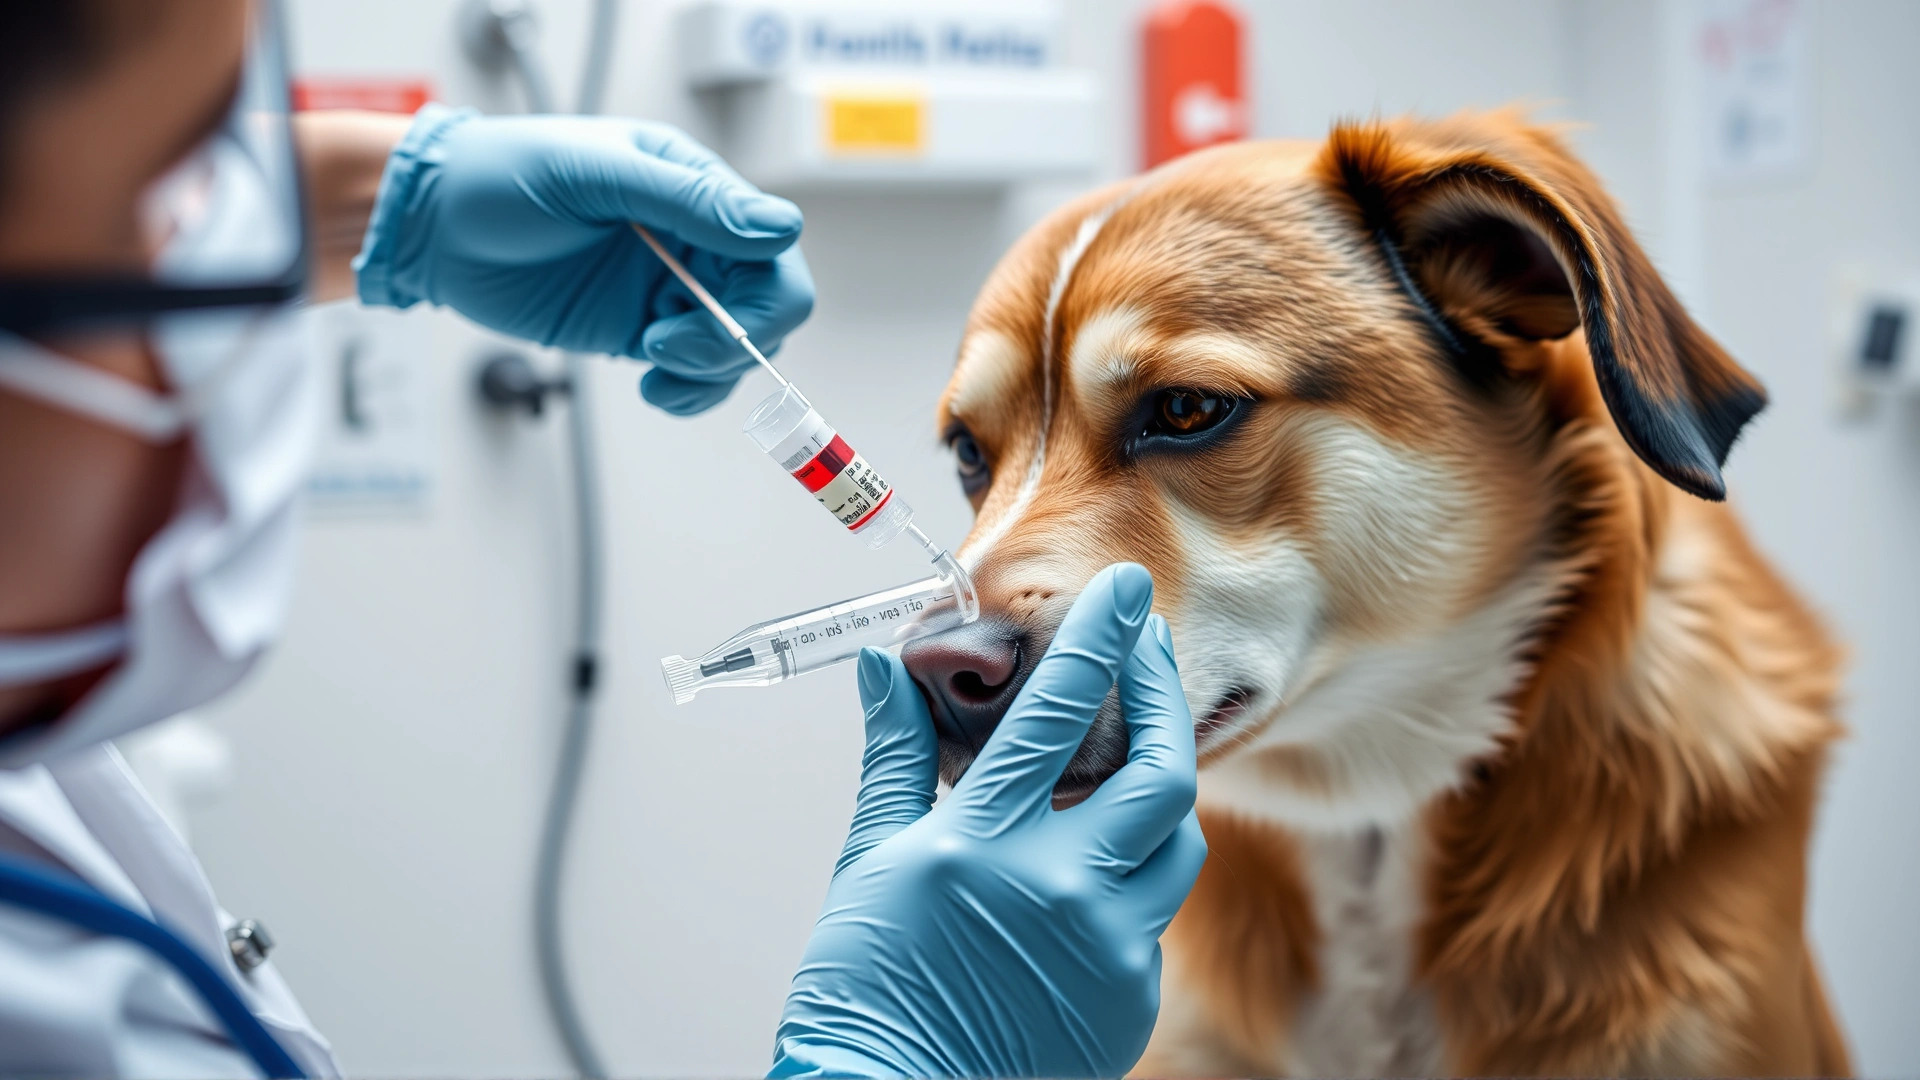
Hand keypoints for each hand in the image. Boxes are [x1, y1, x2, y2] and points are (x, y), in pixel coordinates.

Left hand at [353, 106, 813, 414]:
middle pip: (768, 307)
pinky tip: (653, 387)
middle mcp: (695, 241)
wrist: (434, 225)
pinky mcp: (641, 332)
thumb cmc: (502, 176)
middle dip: (732, 340)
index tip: (704, 308)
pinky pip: (696, 374)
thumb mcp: (595, 174)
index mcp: (695, 189)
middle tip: (666, 345)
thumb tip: (781, 226)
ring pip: (739, 349)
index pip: (771, 249)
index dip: (760, 293)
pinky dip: (690, 393)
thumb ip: (689, 200)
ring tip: (652, 365)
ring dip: (710, 371)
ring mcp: (670, 289)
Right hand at [772, 564, 1206, 1078]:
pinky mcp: (1128, 994)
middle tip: (1154, 648)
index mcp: (980, 842)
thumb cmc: (864, 984)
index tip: (1128, 590)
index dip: (1100, 639)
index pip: (1059, 713)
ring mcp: (1107, 946)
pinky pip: (1154, 910)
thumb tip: (881, 669)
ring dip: (1160, 785)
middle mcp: (1058, 888)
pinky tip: (1092, 858)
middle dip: (1165, 692)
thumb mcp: (868, 860)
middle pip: (1160, 768)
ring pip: (1176, 838)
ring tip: (1128, 752)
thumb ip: (894, 757)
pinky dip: (1131, 871)